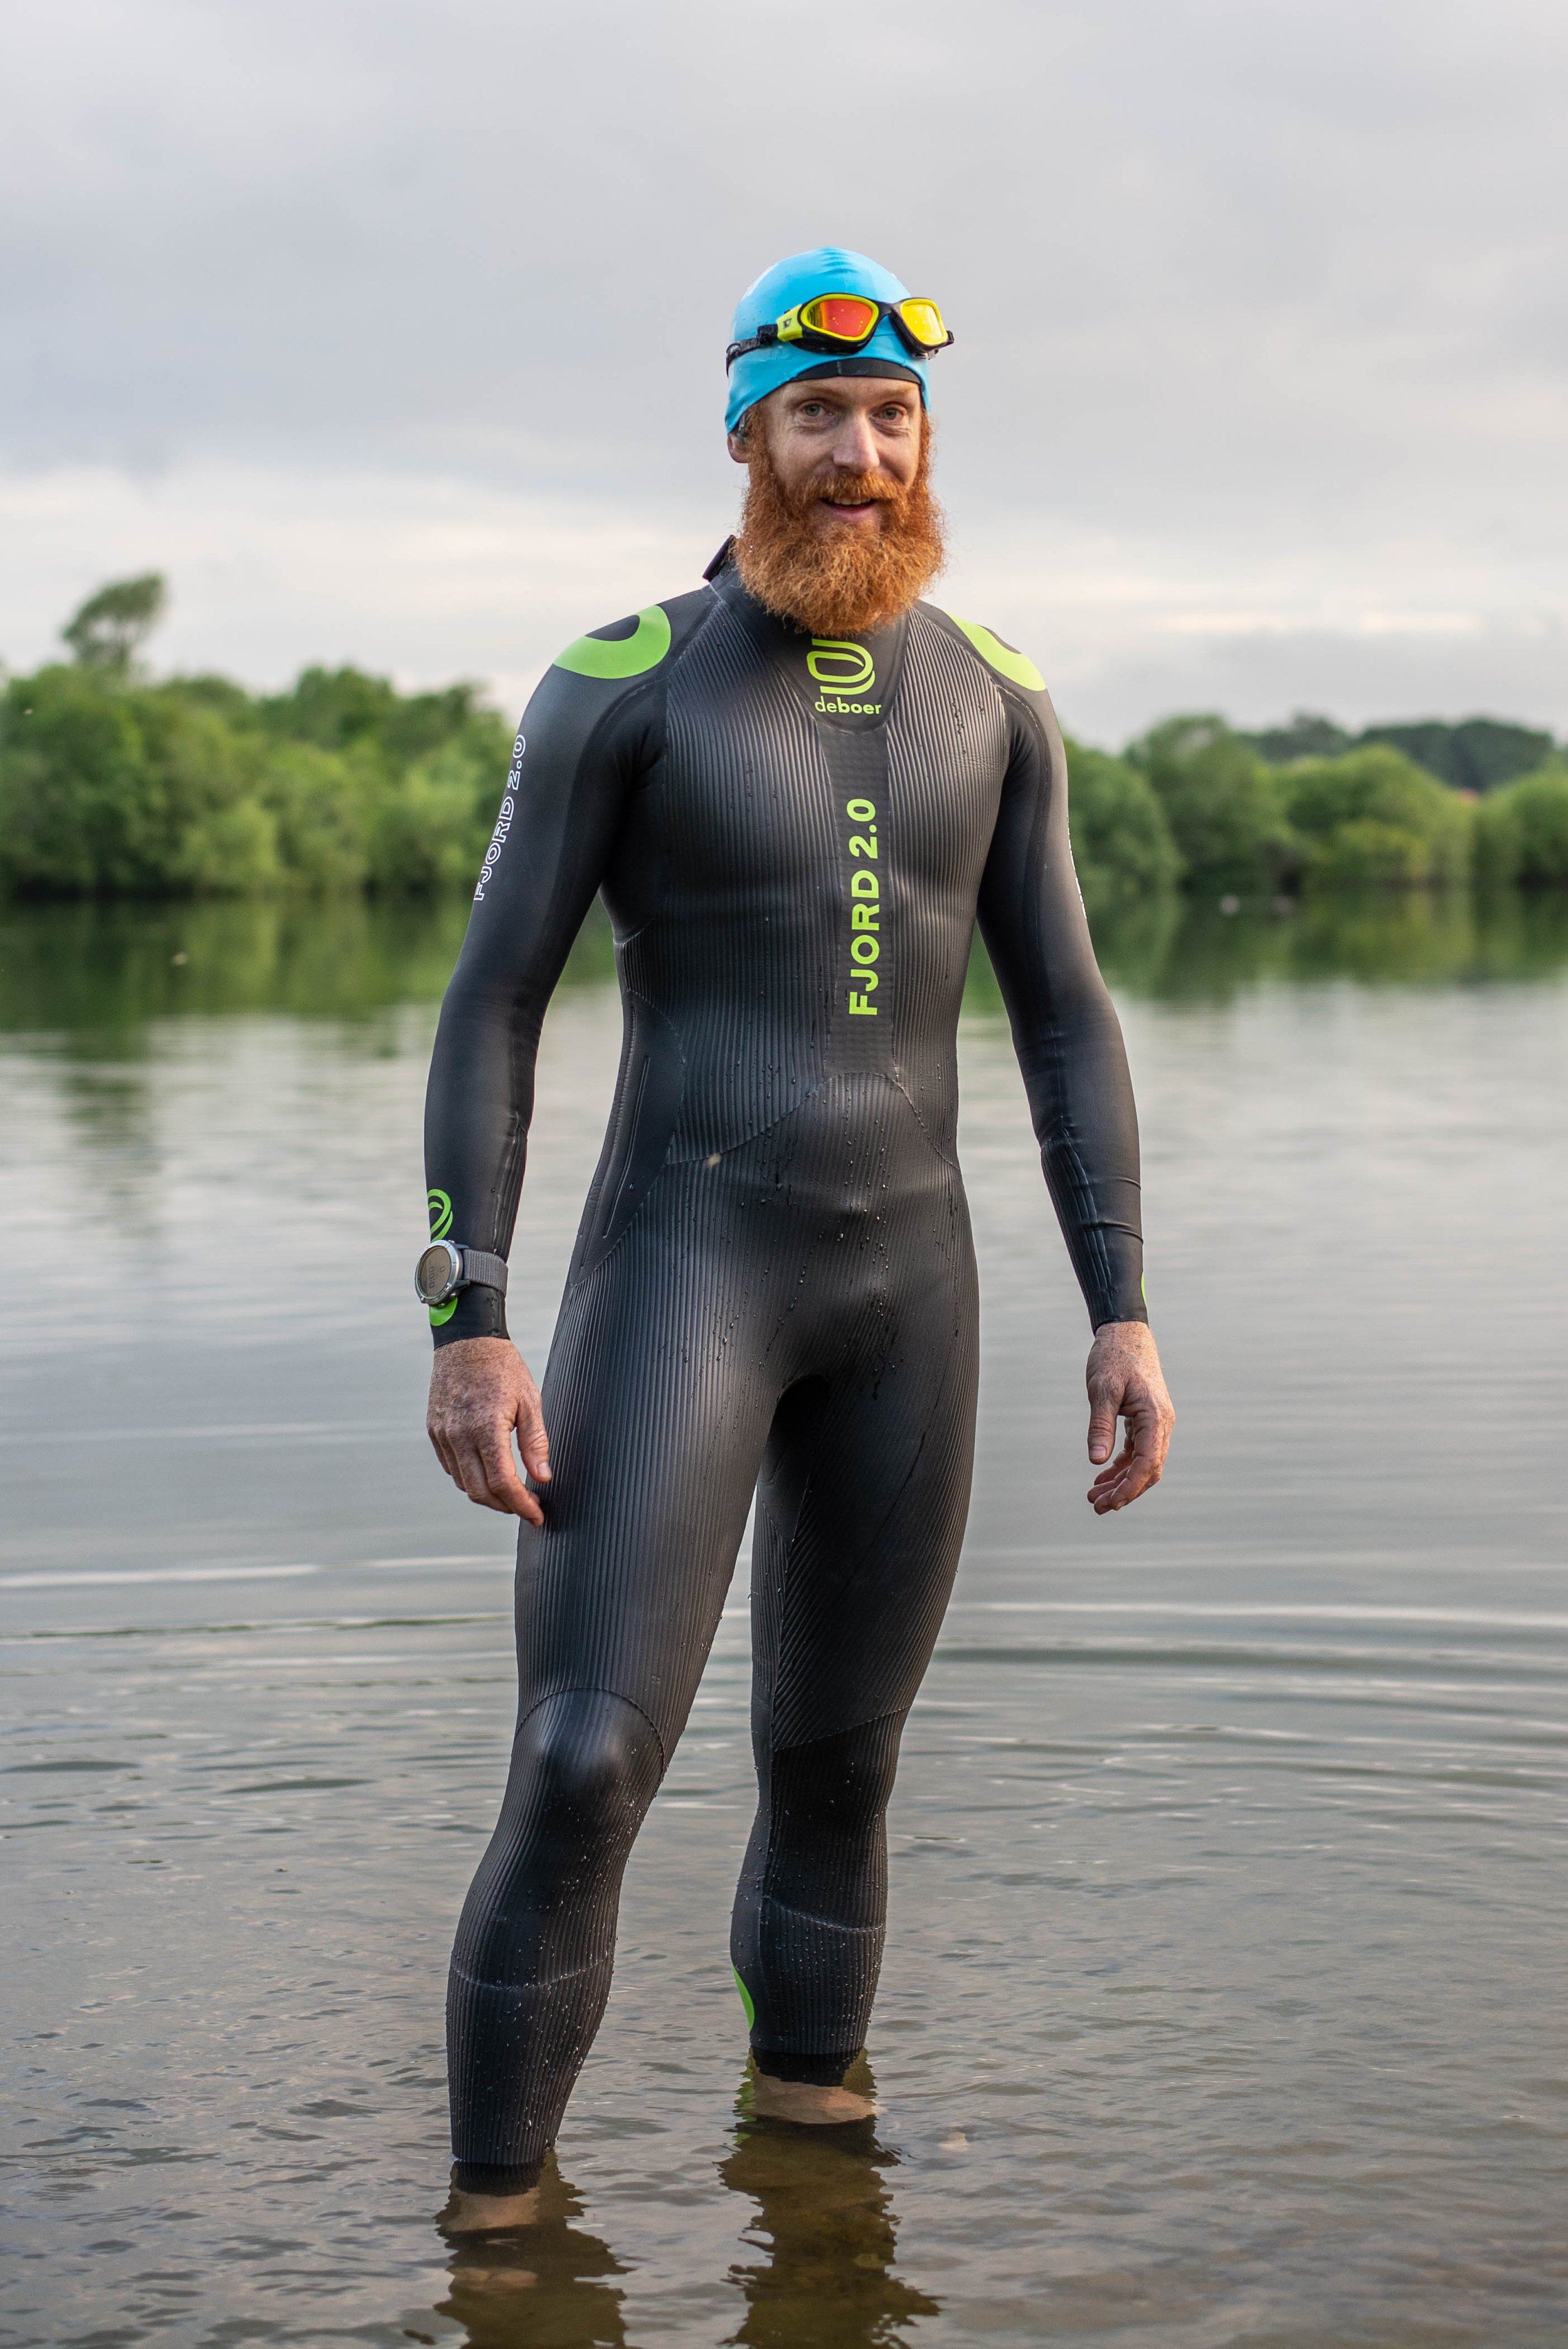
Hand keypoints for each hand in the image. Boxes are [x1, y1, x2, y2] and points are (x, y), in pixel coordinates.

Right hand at [426, 1337, 550, 1521]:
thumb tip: (543, 1477)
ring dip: (487, 1495)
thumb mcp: (529, 1400)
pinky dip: (469, 1478)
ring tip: (510, 1493)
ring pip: (463, 1483)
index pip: (503, 1483)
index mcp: (486, 1428)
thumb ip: (535, 1442)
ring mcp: (443, 1435)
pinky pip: (451, 1467)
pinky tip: (487, 1473)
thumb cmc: (501, 1367)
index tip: (536, 1514)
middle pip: (480, 1492)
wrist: (466, 1340)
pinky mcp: (434, 1431)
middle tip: (527, 1507)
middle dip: (506, 1507)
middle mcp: (459, 1436)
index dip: (521, 1505)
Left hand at [1085, 1321, 1173, 1513]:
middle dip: (1124, 1491)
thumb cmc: (1113, 1357)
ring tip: (1094, 1496)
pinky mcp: (1146, 1420)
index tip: (1109, 1502)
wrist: (1125, 1333)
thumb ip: (1100, 1426)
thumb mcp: (1101, 1390)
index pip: (1147, 1463)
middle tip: (1096, 1505)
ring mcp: (1156, 1423)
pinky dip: (1122, 1466)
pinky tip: (1102, 1476)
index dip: (1129, 1487)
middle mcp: (1162, 1423)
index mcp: (1155, 1416)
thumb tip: (1096, 1460)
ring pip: (1143, 1463)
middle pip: (1149, 1470)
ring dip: (1122, 1482)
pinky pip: (1137, 1451)